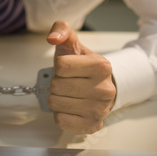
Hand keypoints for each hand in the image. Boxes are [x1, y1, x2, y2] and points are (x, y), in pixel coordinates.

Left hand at [47, 20, 115, 134]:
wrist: (99, 86)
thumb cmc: (80, 64)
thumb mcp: (72, 43)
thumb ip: (61, 30)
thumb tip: (52, 38)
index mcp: (101, 66)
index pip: (60, 66)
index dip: (59, 66)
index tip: (67, 67)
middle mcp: (104, 89)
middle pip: (56, 86)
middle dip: (57, 82)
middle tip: (67, 81)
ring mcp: (99, 109)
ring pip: (55, 103)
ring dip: (57, 97)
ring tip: (68, 93)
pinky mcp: (92, 125)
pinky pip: (60, 120)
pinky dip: (60, 113)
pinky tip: (70, 106)